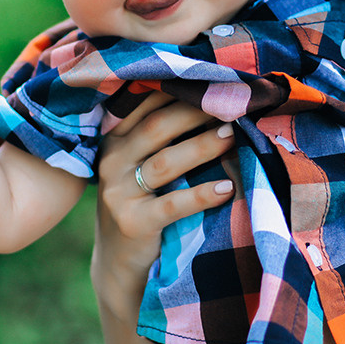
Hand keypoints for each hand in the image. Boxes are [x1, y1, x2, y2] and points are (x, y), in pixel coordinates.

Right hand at [92, 92, 235, 319]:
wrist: (120, 264)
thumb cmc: (143, 204)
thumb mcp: (142, 165)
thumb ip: (163, 136)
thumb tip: (214, 98)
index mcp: (116, 139)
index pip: (147, 104)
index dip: (181, 90)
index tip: (216, 79)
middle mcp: (112, 161)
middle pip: (157, 127)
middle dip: (196, 112)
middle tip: (233, 104)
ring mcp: (117, 193)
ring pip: (165, 162)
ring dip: (201, 146)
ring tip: (232, 136)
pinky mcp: (132, 223)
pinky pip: (171, 205)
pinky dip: (200, 195)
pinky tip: (227, 188)